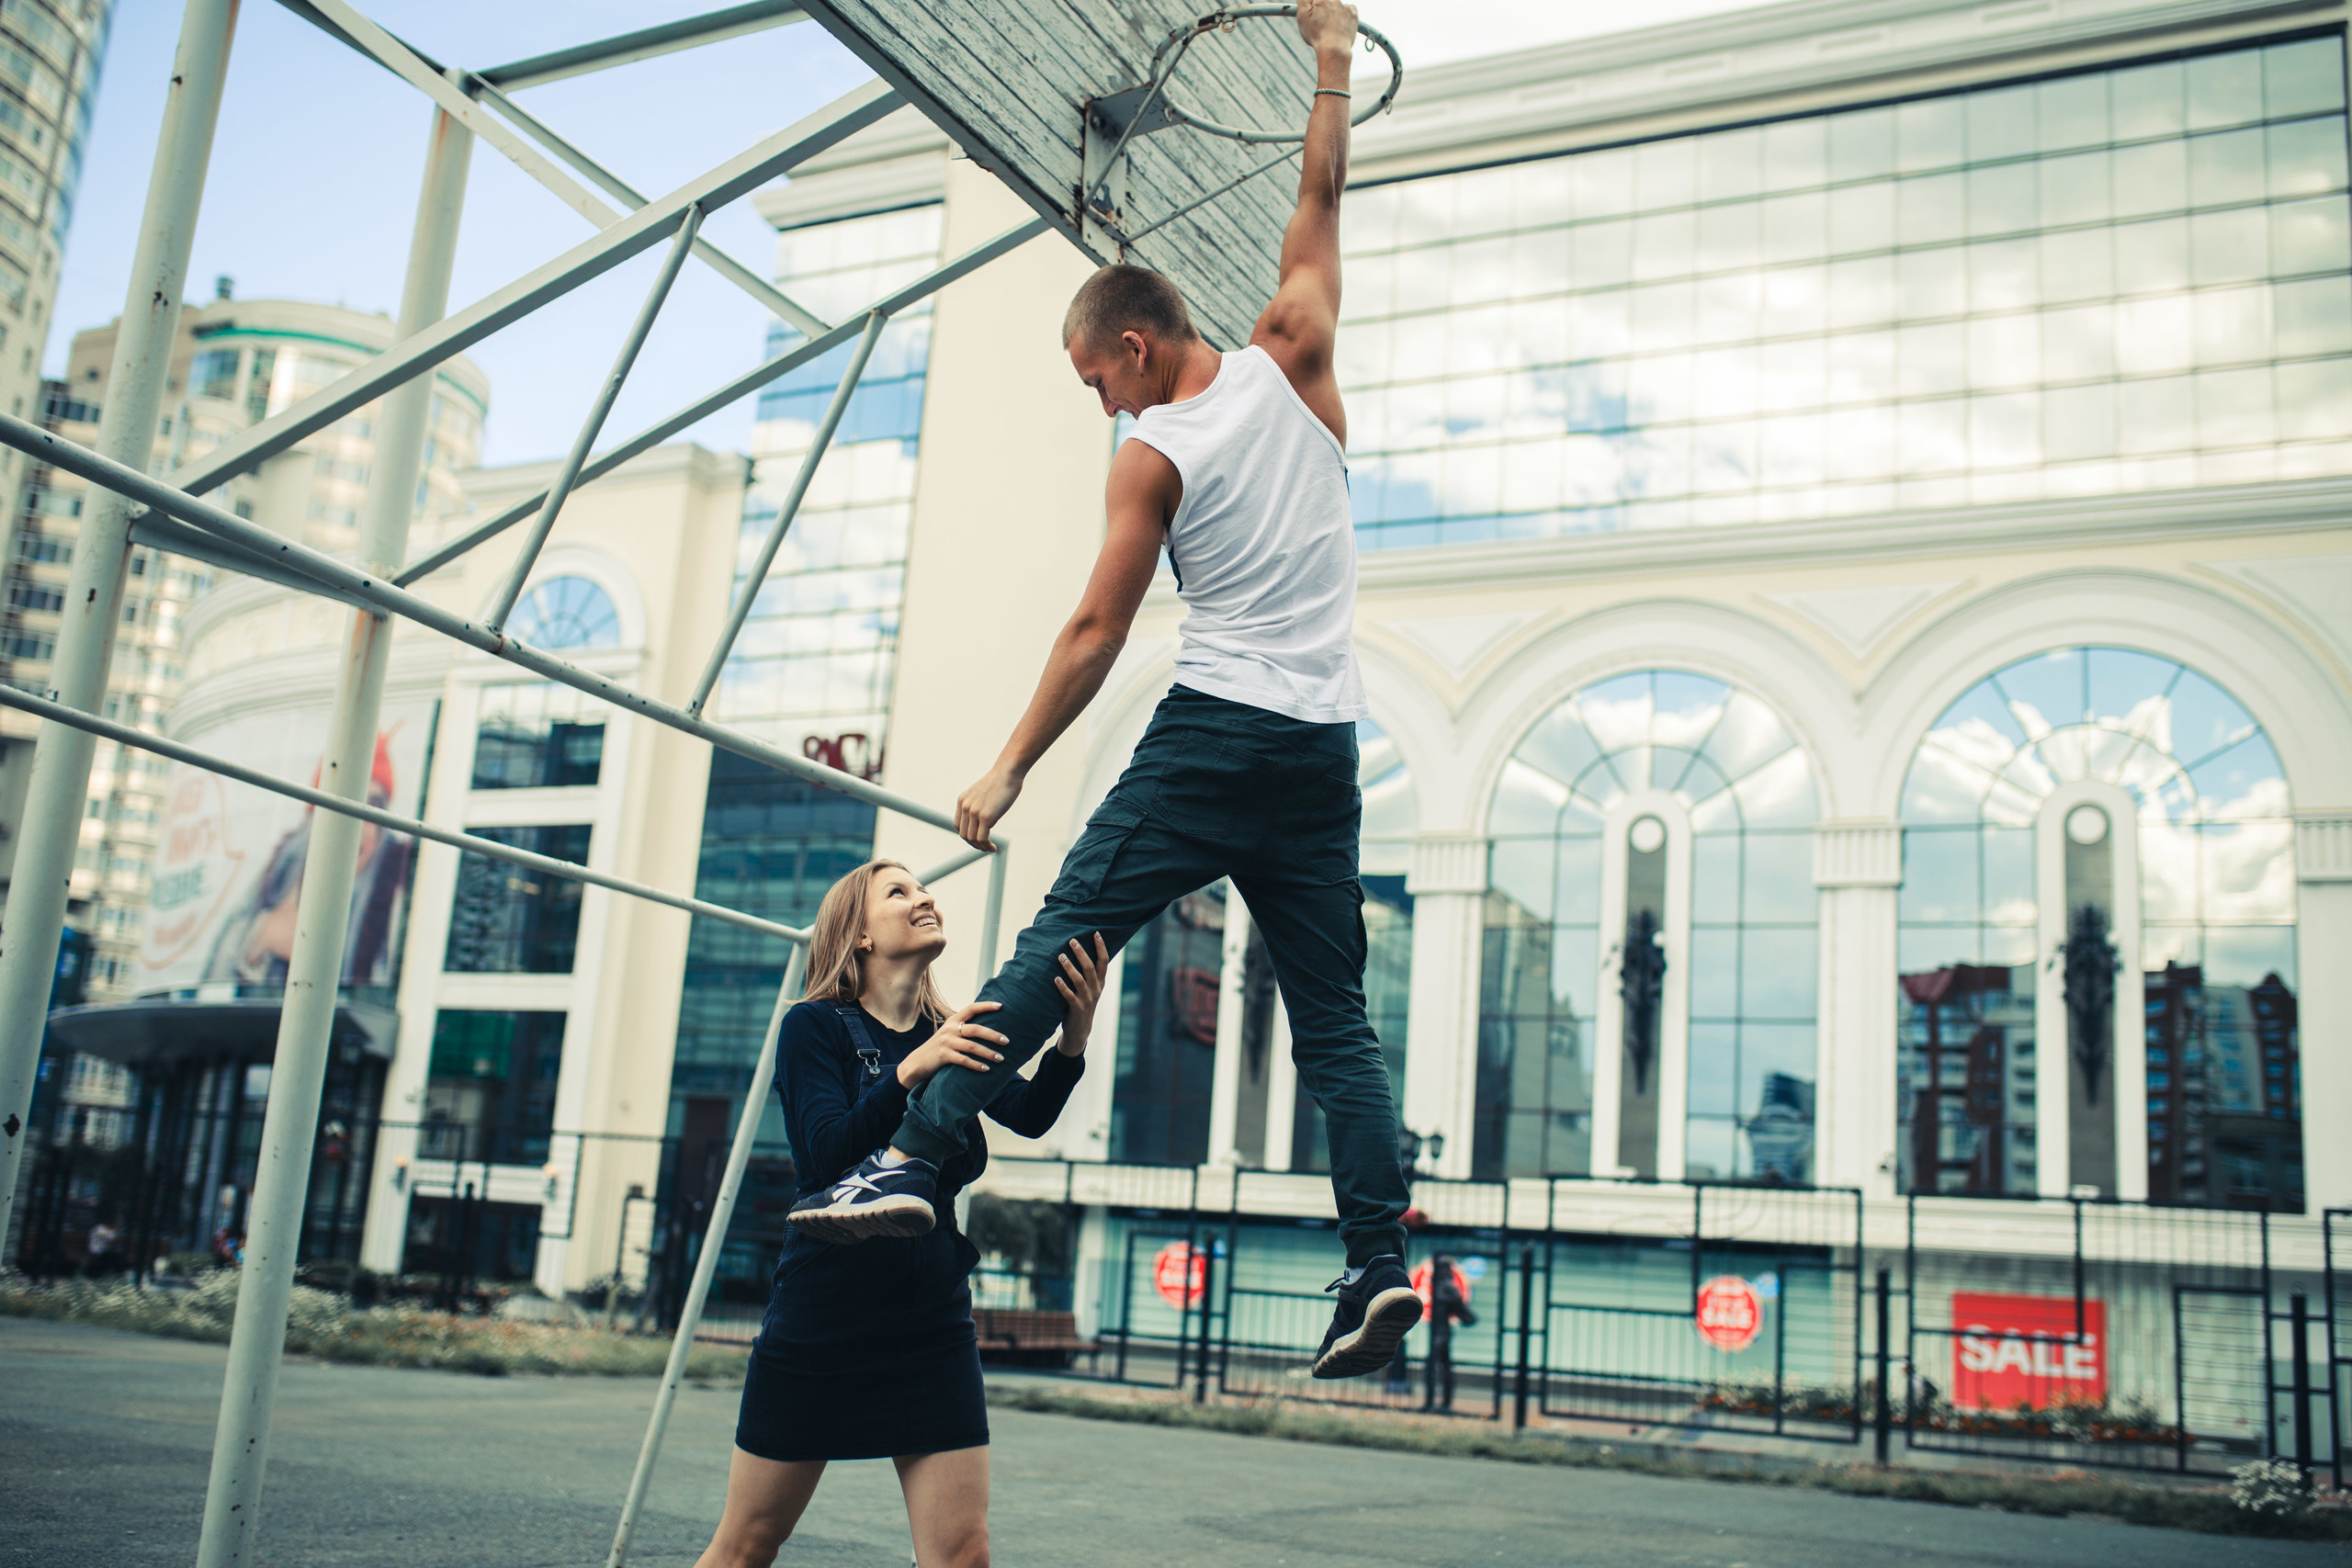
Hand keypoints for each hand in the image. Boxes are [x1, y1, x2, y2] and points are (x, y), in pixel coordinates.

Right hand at [896, 1001, 1006, 1086]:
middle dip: (993, 1035)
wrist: (917, 1062)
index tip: (1001, 1006)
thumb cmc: (939, 1048)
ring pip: (972, 1047)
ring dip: (988, 1053)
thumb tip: (987, 1027)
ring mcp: (946, 1042)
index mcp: (952, 1020)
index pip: (971, 1008)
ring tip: (1001, 1059)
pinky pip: (964, 1060)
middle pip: (976, 1029)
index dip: (986, 1006)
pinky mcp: (944, 1056)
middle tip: (1007, 1041)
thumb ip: (963, 1028)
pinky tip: (986, 1069)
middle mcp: (950, 1029)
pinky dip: (977, 1065)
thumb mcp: (949, 1033)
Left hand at [955, 765, 1022, 851]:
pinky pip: (982, 838)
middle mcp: (965, 807)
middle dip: (973, 844)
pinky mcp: (986, 817)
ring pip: (972, 838)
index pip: (958, 825)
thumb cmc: (1000, 781)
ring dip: (981, 847)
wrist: (1007, 772)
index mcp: (962, 801)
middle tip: (984, 847)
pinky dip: (987, 846)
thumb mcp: (983, 792)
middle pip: (963, 834)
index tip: (977, 839)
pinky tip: (993, 847)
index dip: (966, 835)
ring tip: (990, 848)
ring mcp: (975, 812)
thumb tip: (982, 818)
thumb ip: (978, 803)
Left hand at [1052, 933, 1110, 1055]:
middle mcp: (1095, 989)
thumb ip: (1087, 973)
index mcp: (1100, 982)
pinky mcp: (1076, 1008)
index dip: (1101, 947)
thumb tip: (1079, 950)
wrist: (1080, 1029)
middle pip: (1090, 968)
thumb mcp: (1090, 988)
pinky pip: (1069, 996)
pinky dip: (1063, 987)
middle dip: (1082, 953)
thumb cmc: (1082, 1003)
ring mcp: (1086, 999)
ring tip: (1060, 956)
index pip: (1104, 961)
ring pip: (1080, 980)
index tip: (1096, 933)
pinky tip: (1055, 979)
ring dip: (1070, 968)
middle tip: (1072, 941)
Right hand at [1294, 0, 1357, 59]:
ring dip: (1333, 13)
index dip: (1312, 7)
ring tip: (1329, 28)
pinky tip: (1339, 24)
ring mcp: (1345, 7)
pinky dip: (1344, 15)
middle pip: (1326, 2)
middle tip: (1320, 23)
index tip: (1312, 15)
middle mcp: (1335, 0)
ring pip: (1336, 6)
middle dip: (1322, 10)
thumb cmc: (1317, 34)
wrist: (1334, 49)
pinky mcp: (1353, 15)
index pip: (1314, 1)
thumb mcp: (1302, 15)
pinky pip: (1349, 9)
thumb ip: (1303, 0)